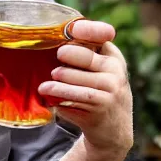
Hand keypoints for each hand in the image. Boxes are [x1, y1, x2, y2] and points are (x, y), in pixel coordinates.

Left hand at [38, 20, 133, 159]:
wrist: (115, 130)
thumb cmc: (99, 92)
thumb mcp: (100, 71)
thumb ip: (85, 54)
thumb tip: (51, 36)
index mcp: (113, 56)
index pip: (97, 35)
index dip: (80, 30)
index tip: (66, 31)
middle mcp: (115, 69)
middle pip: (80, 55)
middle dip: (64, 56)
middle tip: (55, 61)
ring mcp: (110, 88)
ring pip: (71, 77)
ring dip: (55, 80)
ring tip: (45, 84)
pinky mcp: (101, 105)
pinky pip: (71, 95)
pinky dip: (56, 94)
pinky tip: (45, 93)